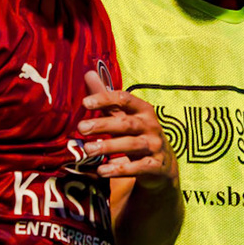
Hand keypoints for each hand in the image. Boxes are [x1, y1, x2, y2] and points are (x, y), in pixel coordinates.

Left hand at [78, 72, 176, 188]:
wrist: (162, 165)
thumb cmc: (137, 135)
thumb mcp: (125, 116)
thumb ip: (106, 99)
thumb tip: (88, 73)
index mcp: (143, 110)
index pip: (125, 99)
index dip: (106, 99)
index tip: (85, 103)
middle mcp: (151, 126)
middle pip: (127, 123)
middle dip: (103, 125)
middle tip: (81, 128)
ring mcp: (155, 147)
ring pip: (132, 145)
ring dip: (108, 147)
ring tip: (87, 150)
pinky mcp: (155, 166)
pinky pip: (137, 167)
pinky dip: (119, 169)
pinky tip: (102, 171)